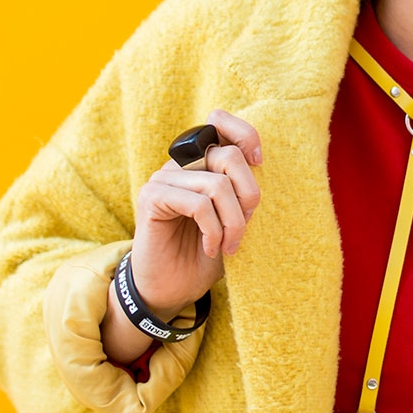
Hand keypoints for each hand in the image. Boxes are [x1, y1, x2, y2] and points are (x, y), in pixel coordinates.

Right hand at [128, 108, 262, 319]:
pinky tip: (211, 248)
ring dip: (232, 222)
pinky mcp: (152, 197)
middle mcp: (180, 164)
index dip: (245, 134)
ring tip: (230, 246)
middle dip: (248, 194)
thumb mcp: (232, 220)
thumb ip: (241, 193)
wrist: (170, 289)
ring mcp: (163, 178)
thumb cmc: (204, 254)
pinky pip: (198, 204)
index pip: (218, 122)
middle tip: (243, 230)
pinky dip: (213, 230)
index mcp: (199, 162)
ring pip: (216, 185)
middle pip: (228, 156)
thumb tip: (259, 168)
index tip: (260, 163)